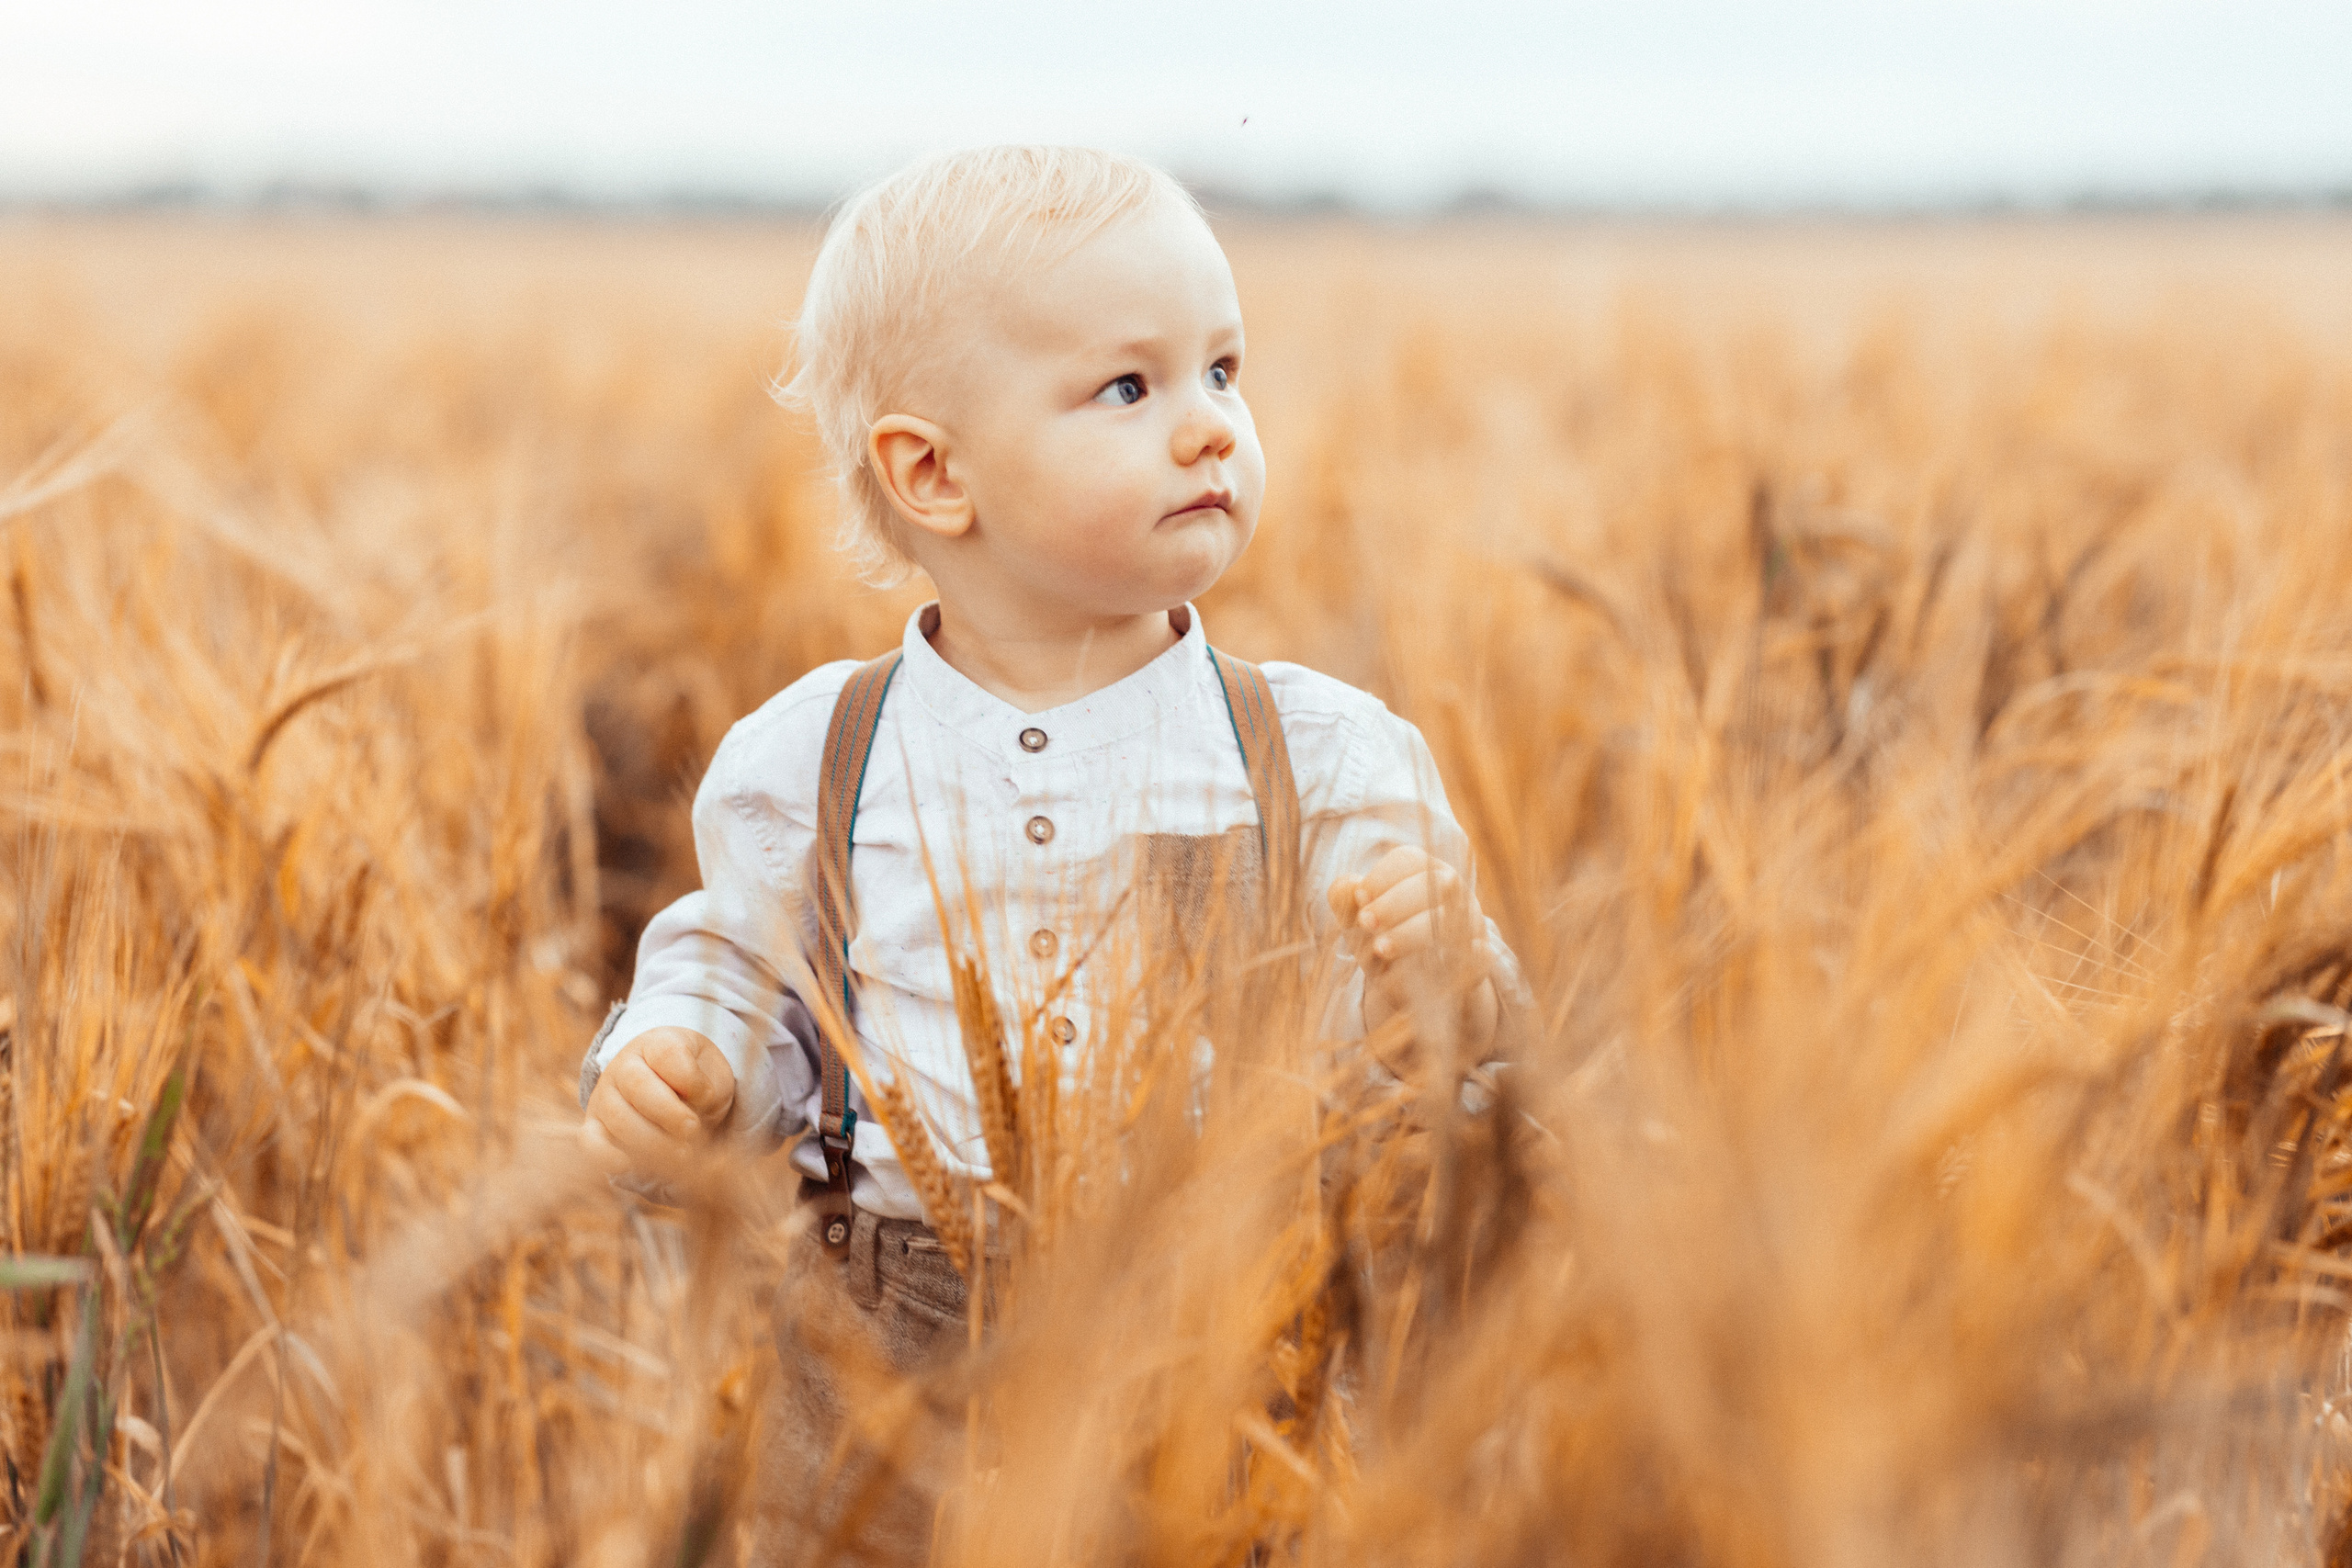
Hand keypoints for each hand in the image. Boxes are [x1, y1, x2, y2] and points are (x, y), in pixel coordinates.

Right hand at [578, 1027, 737, 1178]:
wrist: (674, 1095)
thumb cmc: (697, 1083)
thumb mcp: (713, 1075)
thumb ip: (708, 1086)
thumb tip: (697, 1102)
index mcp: (657, 1043)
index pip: (668, 1053)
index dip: (690, 1079)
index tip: (708, 1097)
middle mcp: (623, 1065)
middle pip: (638, 1085)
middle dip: (669, 1113)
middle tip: (693, 1130)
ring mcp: (604, 1096)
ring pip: (618, 1117)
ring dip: (651, 1141)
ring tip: (681, 1155)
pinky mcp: (594, 1126)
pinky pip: (591, 1142)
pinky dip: (608, 1156)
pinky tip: (633, 1167)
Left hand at [1327, 847, 1498, 1047]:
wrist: (1419, 986)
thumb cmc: (1385, 939)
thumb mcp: (1360, 922)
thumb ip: (1346, 902)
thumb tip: (1346, 887)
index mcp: (1425, 872)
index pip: (1410, 860)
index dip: (1382, 876)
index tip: (1360, 898)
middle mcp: (1455, 892)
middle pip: (1438, 883)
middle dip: (1396, 903)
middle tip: (1367, 923)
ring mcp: (1472, 923)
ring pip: (1452, 919)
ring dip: (1412, 932)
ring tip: (1380, 949)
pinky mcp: (1481, 958)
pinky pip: (1474, 954)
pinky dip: (1449, 960)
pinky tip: (1420, 970)